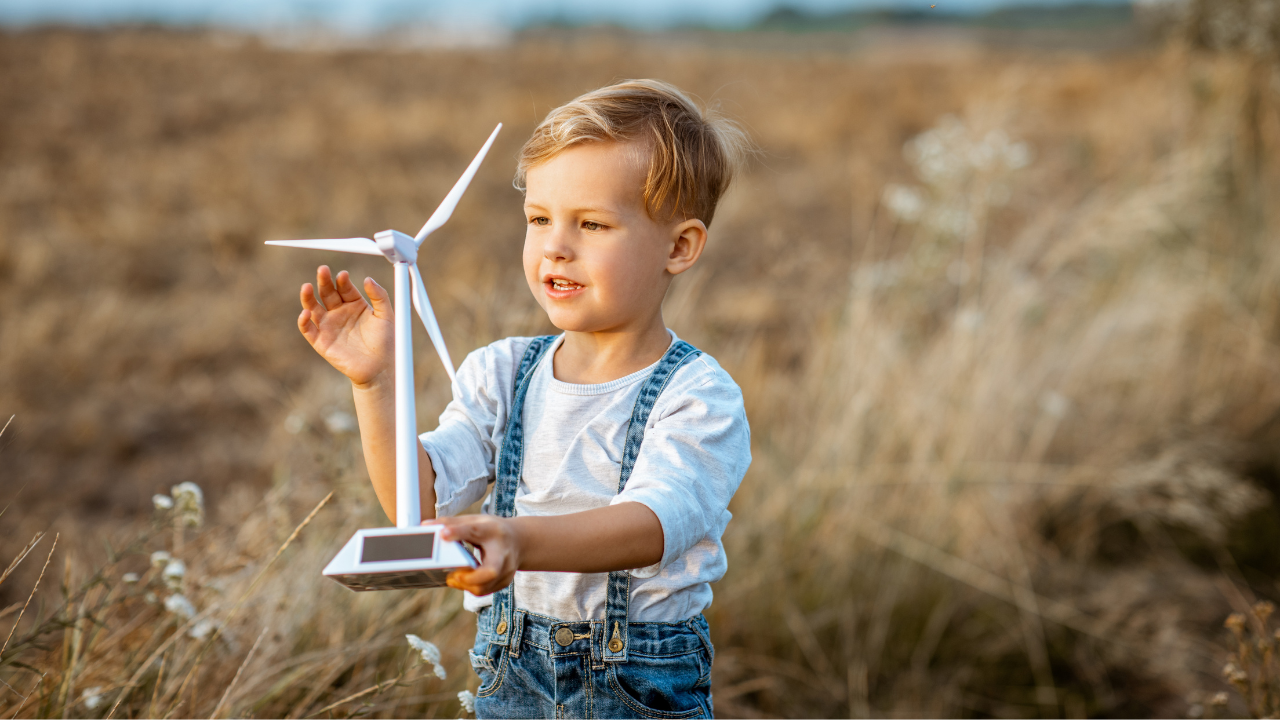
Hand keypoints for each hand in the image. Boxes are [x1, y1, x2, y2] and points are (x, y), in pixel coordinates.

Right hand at [297, 265, 392, 387]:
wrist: (380, 368)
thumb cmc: (385, 342)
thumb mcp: (386, 316)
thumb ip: (379, 296)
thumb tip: (367, 279)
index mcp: (354, 304)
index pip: (344, 287)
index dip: (342, 280)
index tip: (343, 275)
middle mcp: (339, 313)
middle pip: (327, 293)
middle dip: (324, 281)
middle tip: (323, 270)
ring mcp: (329, 326)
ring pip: (313, 307)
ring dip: (308, 297)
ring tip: (307, 286)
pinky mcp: (321, 342)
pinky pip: (308, 329)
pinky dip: (303, 321)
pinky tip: (306, 313)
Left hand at [431, 515, 520, 595]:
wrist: (519, 541)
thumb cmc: (491, 530)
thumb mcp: (475, 521)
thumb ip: (451, 523)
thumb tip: (425, 525)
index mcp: (492, 531)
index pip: (475, 531)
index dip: (458, 532)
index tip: (443, 534)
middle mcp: (503, 551)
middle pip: (491, 571)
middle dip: (469, 578)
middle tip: (453, 575)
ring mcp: (507, 569)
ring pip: (484, 586)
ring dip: (465, 585)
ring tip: (452, 577)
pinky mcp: (504, 582)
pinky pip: (484, 590)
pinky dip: (470, 587)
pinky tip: (462, 580)